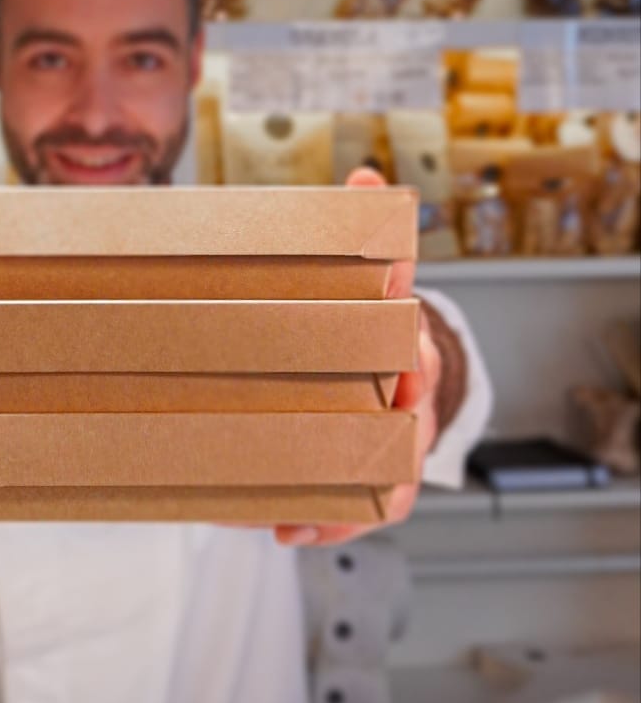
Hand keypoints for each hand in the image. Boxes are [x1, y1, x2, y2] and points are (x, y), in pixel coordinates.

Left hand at [272, 165, 440, 548]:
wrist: (394, 367)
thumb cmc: (369, 323)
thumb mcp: (366, 274)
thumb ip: (357, 226)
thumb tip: (363, 174)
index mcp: (406, 342)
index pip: (416, 345)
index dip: (411, 359)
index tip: (400, 372)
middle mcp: (410, 395)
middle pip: (409, 419)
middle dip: (385, 432)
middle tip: (348, 450)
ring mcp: (397, 439)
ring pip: (393, 477)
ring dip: (353, 499)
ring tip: (301, 517)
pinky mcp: (373, 476)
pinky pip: (364, 509)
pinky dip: (329, 525)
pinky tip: (286, 529)